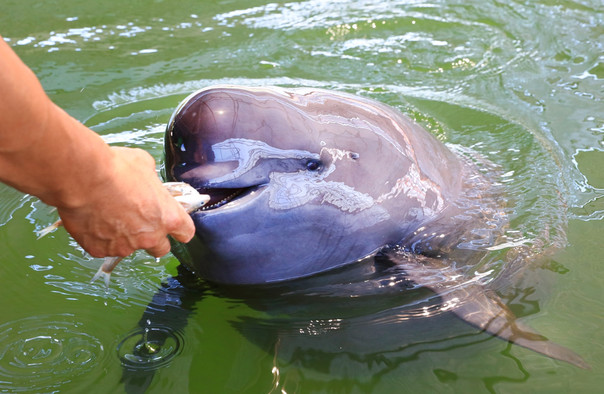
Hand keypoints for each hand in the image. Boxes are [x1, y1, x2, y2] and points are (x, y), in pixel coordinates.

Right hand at [56, 146, 195, 257]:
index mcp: (168, 216)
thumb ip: (151, 180)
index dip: (179, 229)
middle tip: (140, 224)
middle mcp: (150, 236)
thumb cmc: (116, 168)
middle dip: (153, 239)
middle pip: (161, 249)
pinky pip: (102, 247)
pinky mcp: (99, 250)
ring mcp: (124, 246)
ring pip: (128, 247)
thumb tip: (146, 179)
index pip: (186, 233)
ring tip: (108, 214)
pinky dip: (98, 237)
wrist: (82, 178)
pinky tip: (91, 219)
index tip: (174, 226)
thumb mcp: (145, 165)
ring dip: (123, 236)